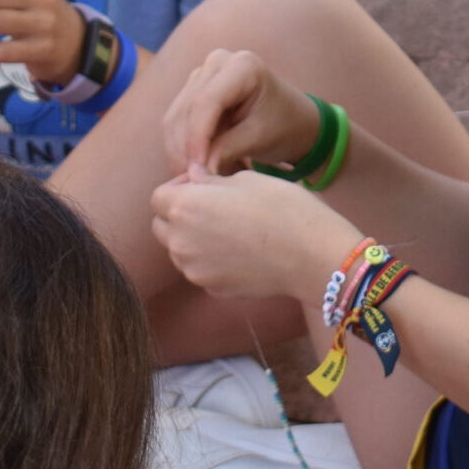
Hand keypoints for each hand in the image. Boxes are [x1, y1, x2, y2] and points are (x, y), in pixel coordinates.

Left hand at [150, 168, 356, 301]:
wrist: (310, 254)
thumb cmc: (283, 206)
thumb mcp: (248, 179)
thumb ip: (212, 180)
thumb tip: (196, 179)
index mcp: (185, 207)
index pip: (158, 197)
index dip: (178, 187)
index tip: (203, 184)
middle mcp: (179, 242)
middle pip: (162, 226)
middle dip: (179, 214)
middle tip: (214, 206)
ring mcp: (194, 271)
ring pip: (180, 250)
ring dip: (193, 238)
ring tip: (231, 230)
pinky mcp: (211, 289)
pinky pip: (201, 270)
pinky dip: (212, 260)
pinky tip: (243, 252)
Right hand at [161, 48, 321, 176]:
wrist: (290, 119)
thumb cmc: (283, 125)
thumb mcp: (260, 138)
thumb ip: (226, 150)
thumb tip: (194, 172)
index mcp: (243, 66)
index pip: (206, 102)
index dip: (196, 138)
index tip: (196, 171)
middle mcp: (218, 62)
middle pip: (186, 110)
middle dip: (186, 150)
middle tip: (195, 183)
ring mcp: (202, 74)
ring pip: (175, 118)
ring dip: (181, 152)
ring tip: (201, 179)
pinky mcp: (192, 90)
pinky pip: (176, 123)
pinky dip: (182, 148)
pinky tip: (197, 168)